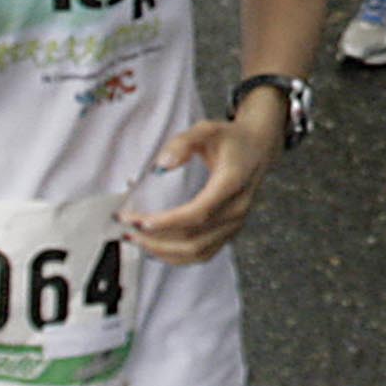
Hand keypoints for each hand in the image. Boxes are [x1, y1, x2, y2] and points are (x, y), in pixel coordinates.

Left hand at [122, 113, 278, 264]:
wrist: (258, 149)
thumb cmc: (231, 139)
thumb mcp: (207, 128)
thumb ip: (183, 143)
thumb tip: (161, 166)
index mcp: (232, 184)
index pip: (198, 213)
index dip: (167, 222)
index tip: (138, 221)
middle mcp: (237, 209)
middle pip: (194, 238)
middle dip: (156, 239)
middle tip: (126, 230)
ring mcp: (235, 224)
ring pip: (196, 251)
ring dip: (162, 251)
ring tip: (136, 240)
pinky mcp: (229, 232)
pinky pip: (203, 254)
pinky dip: (176, 257)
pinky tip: (156, 247)